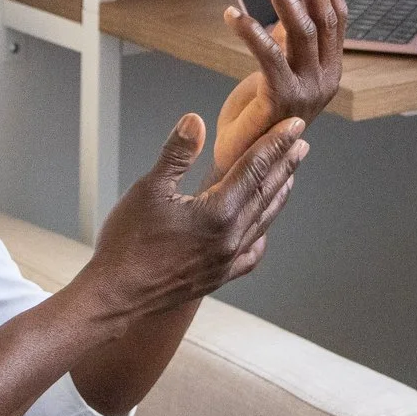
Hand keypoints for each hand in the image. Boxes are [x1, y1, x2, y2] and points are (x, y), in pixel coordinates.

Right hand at [83, 113, 310, 319]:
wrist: (115, 295)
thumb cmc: (127, 243)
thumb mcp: (148, 188)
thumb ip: (177, 154)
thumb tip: (195, 121)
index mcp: (218, 213)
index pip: (255, 168)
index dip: (275, 144)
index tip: (294, 126)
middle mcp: (231, 238)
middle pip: (266, 192)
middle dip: (285, 164)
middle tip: (301, 142)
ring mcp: (227, 260)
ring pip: (263, 220)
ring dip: (278, 193)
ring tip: (289, 174)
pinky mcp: (219, 277)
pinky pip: (252, 252)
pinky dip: (261, 232)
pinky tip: (262, 224)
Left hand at [212, 0, 347, 178]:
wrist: (243, 164)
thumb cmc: (257, 116)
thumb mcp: (277, 72)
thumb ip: (287, 45)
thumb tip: (284, 9)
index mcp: (330, 70)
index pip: (337, 18)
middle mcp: (325, 79)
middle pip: (324, 18)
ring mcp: (307, 91)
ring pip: (301, 30)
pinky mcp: (281, 100)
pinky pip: (268, 56)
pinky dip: (249, 30)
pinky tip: (231, 14)